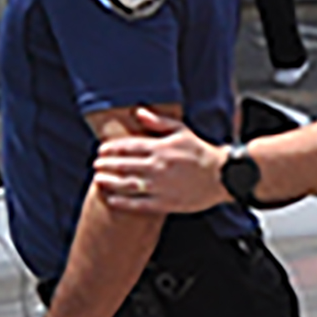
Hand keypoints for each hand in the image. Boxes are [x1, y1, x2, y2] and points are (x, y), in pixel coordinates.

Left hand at [94, 121, 226, 214]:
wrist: (221, 175)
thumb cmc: (201, 152)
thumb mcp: (181, 131)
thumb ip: (158, 122)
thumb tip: (138, 112)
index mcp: (160, 147)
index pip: (128, 146)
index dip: (111, 148)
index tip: (101, 150)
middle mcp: (157, 166)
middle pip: (123, 165)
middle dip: (105, 164)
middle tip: (95, 165)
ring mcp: (160, 186)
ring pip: (127, 184)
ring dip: (109, 181)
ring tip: (98, 180)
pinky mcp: (165, 202)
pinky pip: (138, 203)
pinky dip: (122, 202)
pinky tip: (111, 199)